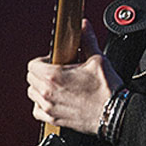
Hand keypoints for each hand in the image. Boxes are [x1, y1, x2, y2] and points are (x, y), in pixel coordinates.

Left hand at [26, 19, 123, 134]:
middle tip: (57, 72)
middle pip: (31, 79)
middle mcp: (48, 93)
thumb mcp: (98, 60)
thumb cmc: (107, 91)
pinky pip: (37, 111)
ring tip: (56, 86)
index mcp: (54, 76)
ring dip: (41, 88)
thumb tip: (84, 26)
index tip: (54, 61)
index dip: (43, 60)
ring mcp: (49, 108)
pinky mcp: (54, 119)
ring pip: (33, 94)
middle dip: (41, 73)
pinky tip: (55, 99)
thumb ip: (87, 40)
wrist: (115, 114)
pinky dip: (42, 105)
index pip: (32, 65)